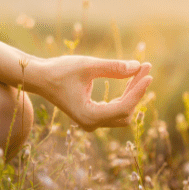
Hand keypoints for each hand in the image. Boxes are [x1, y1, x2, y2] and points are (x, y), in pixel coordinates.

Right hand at [37, 56, 152, 130]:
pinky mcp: (92, 116)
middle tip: (145, 66)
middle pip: (126, 111)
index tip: (148, 73)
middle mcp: (91, 124)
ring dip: (133, 93)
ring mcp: (92, 122)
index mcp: (89, 116)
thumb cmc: (60, 71)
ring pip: (122, 111)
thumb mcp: (87, 66)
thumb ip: (113, 67)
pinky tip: (130, 79)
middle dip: (137, 90)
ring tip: (140, 70)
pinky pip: (115, 109)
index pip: (123, 107)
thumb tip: (137, 66)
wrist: (40, 78)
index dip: (138, 91)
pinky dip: (124, 95)